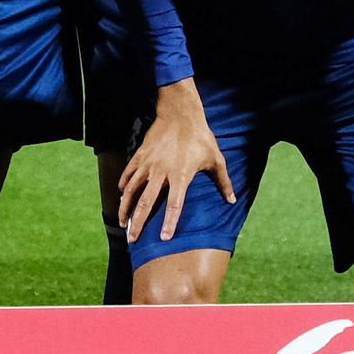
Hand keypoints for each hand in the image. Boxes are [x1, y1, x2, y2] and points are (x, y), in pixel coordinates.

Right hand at [115, 80, 234, 242]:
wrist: (180, 114)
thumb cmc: (200, 137)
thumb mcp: (216, 158)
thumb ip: (223, 181)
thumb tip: (232, 200)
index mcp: (180, 176)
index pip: (173, 205)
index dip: (168, 222)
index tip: (163, 238)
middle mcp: (161, 173)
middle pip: (146, 202)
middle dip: (138, 222)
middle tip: (132, 239)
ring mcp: (148, 164)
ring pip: (132, 190)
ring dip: (125, 207)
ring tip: (122, 222)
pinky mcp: (140, 155)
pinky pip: (128, 174)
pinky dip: (123, 186)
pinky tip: (121, 195)